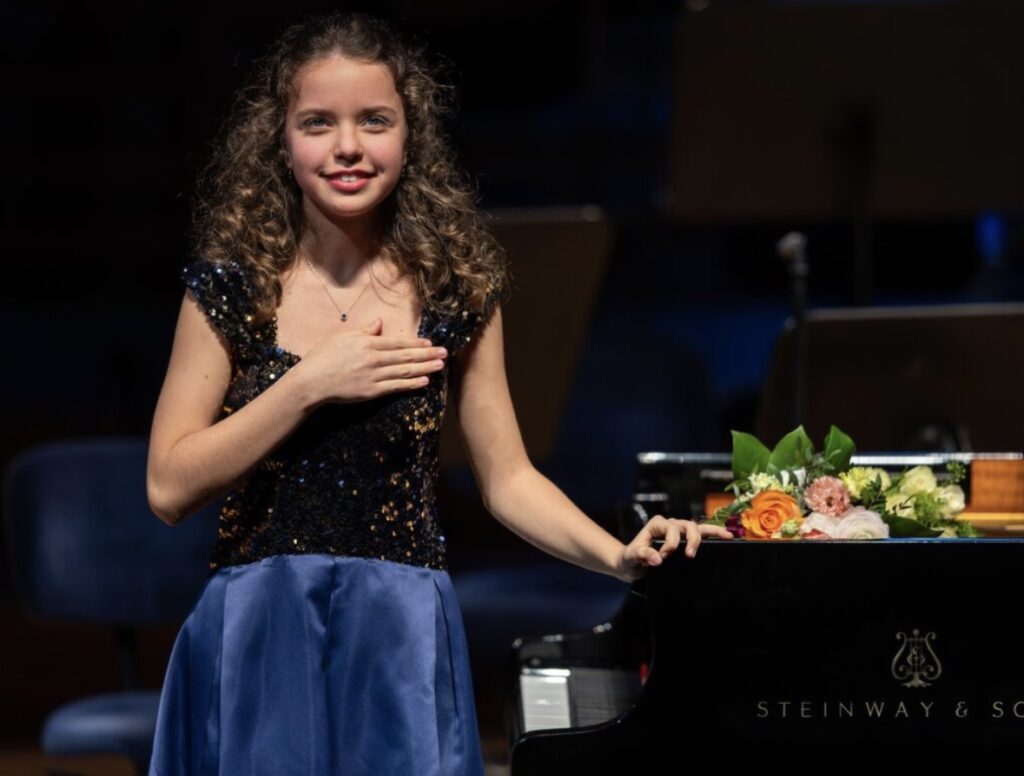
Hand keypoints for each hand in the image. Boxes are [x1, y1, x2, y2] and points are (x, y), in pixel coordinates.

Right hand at [299, 318, 447, 404]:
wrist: (311, 382)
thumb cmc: (322, 357)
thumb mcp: (342, 338)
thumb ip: (363, 331)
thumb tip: (378, 323)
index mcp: (367, 344)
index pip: (397, 342)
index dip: (415, 343)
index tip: (430, 342)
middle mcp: (374, 359)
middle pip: (406, 356)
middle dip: (427, 354)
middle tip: (444, 353)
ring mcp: (374, 376)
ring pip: (405, 371)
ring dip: (424, 368)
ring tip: (440, 366)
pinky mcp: (372, 392)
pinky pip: (396, 387)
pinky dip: (411, 384)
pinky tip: (424, 382)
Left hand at [616, 515, 733, 581]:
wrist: (629, 564)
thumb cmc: (629, 559)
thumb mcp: (630, 558)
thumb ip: (640, 555)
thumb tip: (657, 558)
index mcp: (656, 524)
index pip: (670, 529)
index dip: (670, 543)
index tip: (663, 558)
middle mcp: (669, 524)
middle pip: (687, 525)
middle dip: (692, 539)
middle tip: (690, 555)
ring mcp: (679, 532)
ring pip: (698, 528)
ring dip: (711, 532)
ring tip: (726, 537)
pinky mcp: (684, 541)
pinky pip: (702, 535)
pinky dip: (714, 535)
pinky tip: (727, 538)